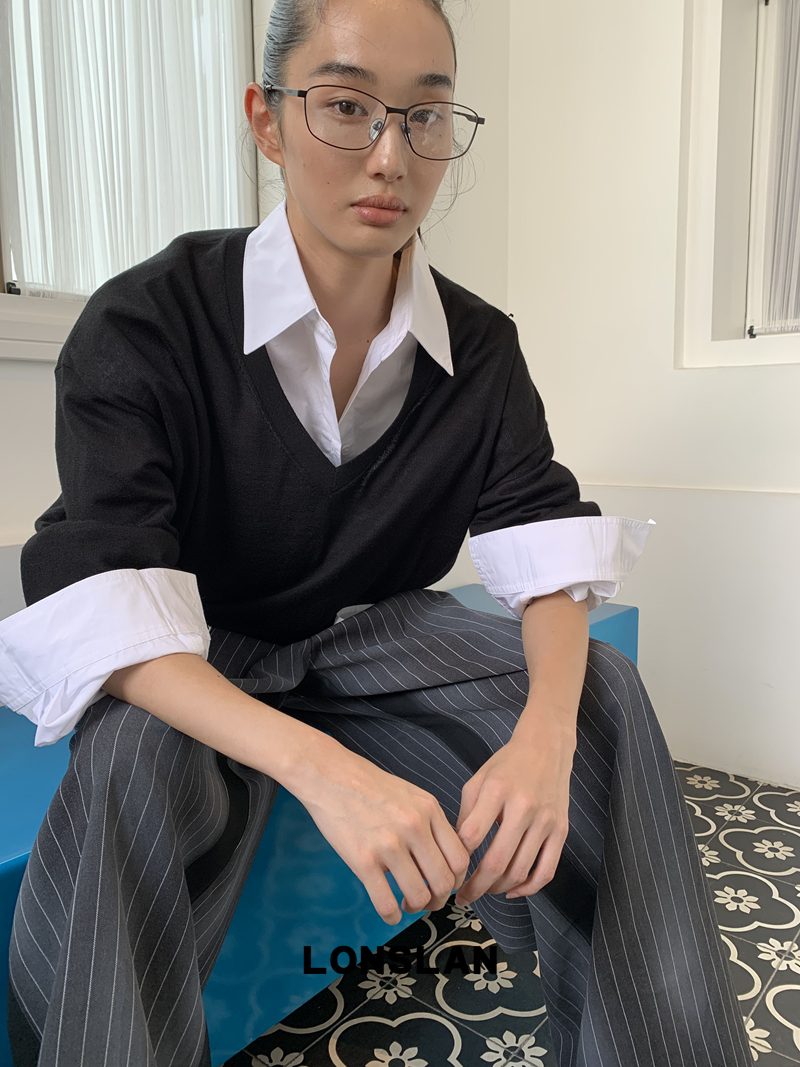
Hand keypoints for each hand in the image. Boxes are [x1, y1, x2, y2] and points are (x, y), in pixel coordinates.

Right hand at [291, 738, 470, 925]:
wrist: (330, 776)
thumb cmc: (370, 786)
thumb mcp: (412, 794)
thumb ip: (431, 823)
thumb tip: (443, 859)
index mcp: (429, 810)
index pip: (460, 858)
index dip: (457, 879)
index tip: (446, 884)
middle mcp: (413, 827)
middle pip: (444, 881)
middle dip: (439, 900)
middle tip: (428, 901)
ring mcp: (388, 844)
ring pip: (418, 896)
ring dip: (416, 908)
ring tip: (406, 903)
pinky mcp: (362, 860)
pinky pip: (386, 903)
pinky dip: (392, 916)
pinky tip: (390, 912)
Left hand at [453, 715, 575, 906]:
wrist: (546, 748)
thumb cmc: (507, 765)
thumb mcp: (478, 780)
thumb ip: (466, 815)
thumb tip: (455, 853)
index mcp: (497, 791)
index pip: (472, 836)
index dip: (458, 860)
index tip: (450, 872)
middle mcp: (523, 807)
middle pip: (497, 862)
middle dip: (476, 887)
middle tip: (463, 897)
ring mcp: (545, 821)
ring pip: (520, 871)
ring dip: (498, 889)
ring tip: (484, 890)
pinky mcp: (561, 831)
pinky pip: (546, 871)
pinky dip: (528, 888)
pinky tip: (512, 891)